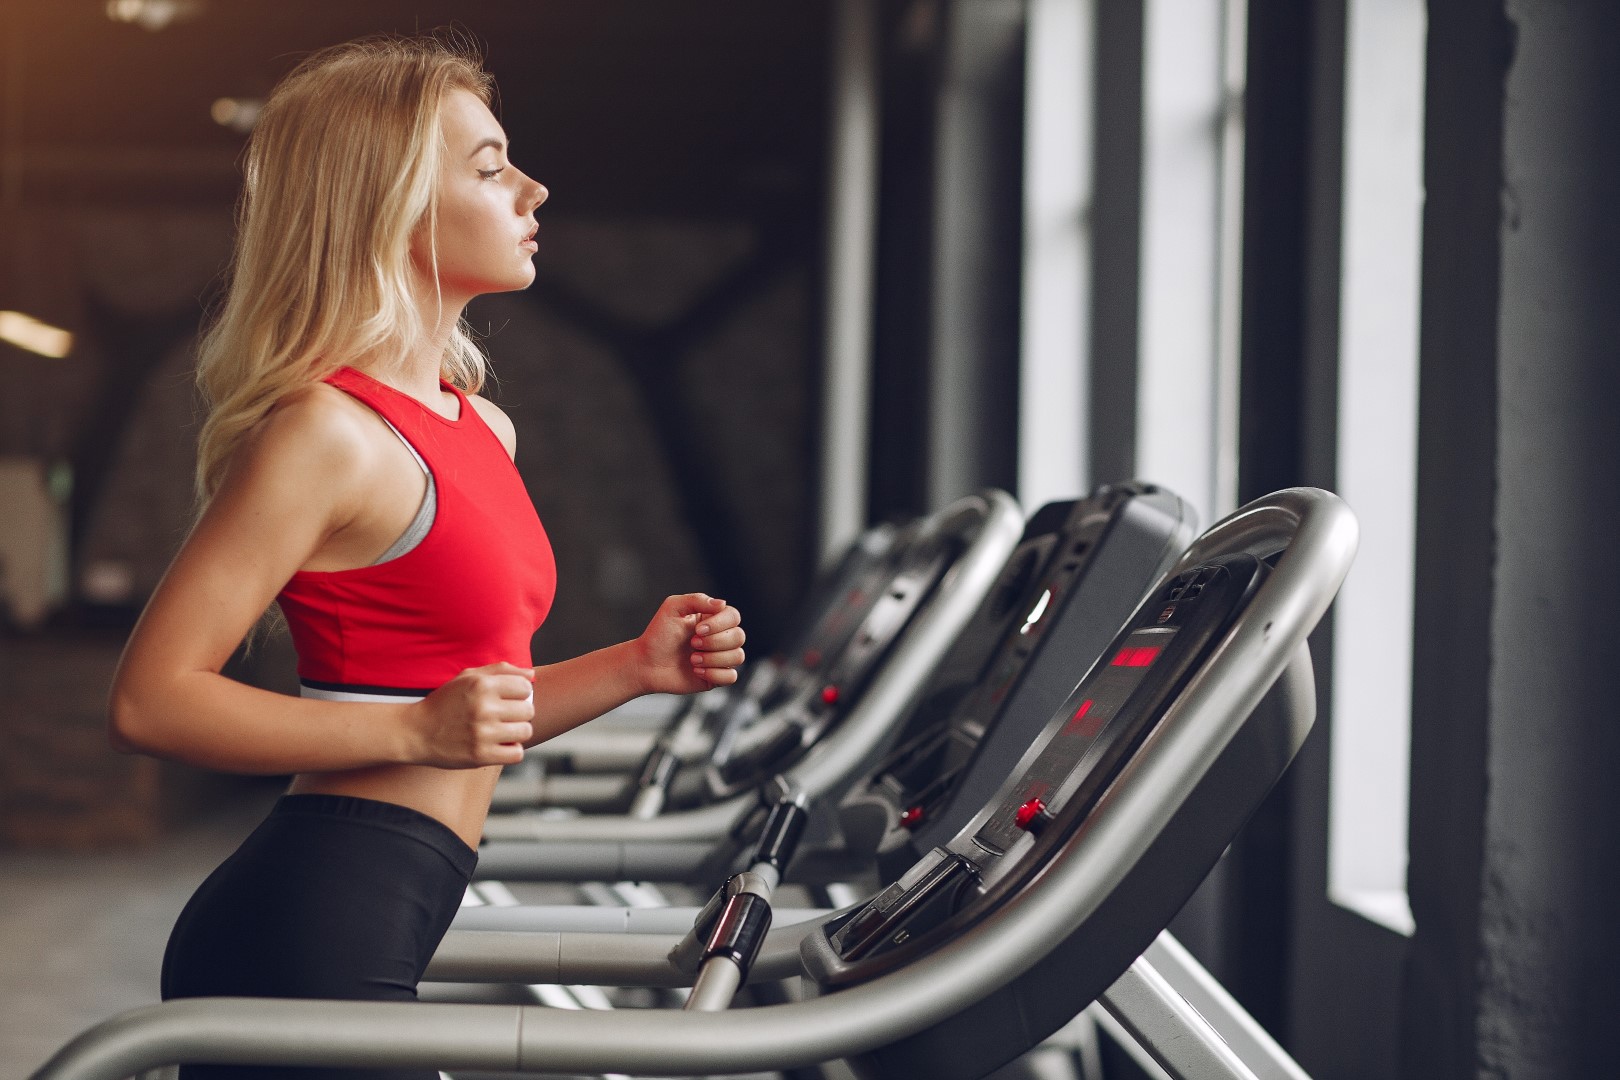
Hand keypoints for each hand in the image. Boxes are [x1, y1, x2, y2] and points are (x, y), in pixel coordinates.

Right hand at [406, 662, 535, 766]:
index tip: (508, 699)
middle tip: (504, 716)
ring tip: (502, 730)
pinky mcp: (480, 756)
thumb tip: (532, 675)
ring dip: (517, 732)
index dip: (520, 693)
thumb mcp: (468, 677)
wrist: (416, 731)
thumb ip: (501, 670)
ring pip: (526, 732)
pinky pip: (517, 754)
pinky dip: (511, 751)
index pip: (526, 687)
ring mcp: (482, 733)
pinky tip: (499, 745)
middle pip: (528, 710)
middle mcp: (483, 708)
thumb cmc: (445, 702)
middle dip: (519, 713)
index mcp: (482, 685)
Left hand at [633, 593, 745, 694]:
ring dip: (713, 658)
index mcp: (713, 618)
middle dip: (714, 642)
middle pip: (739, 636)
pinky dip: (714, 673)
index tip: (697, 629)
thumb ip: (697, 600)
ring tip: (692, 659)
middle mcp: (720, 637)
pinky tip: (697, 670)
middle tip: (692, 643)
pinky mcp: (716, 676)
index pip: (734, 616)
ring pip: (738, 657)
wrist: (646, 664)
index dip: (719, 624)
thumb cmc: (658, 635)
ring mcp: (720, 658)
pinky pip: (731, 677)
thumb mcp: (673, 607)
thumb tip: (722, 604)